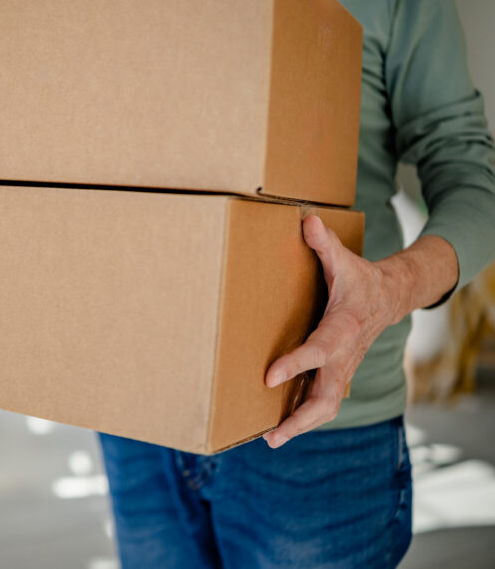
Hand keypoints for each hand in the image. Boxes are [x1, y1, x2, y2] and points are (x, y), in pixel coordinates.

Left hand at [261, 215, 458, 448]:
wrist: (390, 297)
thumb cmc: (360, 280)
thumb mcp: (344, 260)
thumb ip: (323, 244)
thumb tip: (307, 220)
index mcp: (342, 328)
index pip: (318, 351)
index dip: (295, 364)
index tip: (269, 376)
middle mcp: (344, 356)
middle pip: (327, 396)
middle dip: (301, 418)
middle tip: (272, 434)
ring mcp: (343, 369)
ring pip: (327, 405)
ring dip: (301, 424)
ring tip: (272, 439)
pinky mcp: (339, 374)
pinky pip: (324, 401)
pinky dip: (305, 417)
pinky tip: (280, 426)